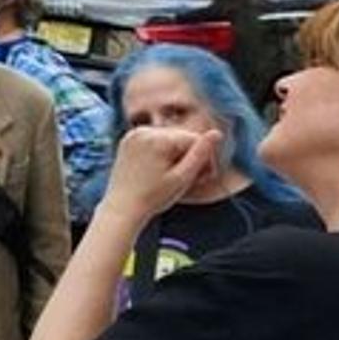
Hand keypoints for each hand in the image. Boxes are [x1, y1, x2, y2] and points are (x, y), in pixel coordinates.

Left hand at [103, 127, 222, 221]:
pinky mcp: (128, 140)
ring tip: (175, 176)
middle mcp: (144, 131)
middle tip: (193, 179)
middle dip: (190, 155)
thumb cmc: (153, 197)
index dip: (205, 159)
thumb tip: (216, 133)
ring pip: (169, 138)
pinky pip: (154, 140)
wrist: (122, 208)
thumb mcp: (182, 178)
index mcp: (158, 139)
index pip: (195, 140)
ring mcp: (134, 134)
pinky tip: (160, 169)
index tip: (204, 178)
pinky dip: (161, 151)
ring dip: (176, 153)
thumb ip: (200, 155)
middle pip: (182, 137)